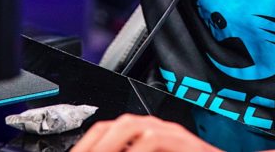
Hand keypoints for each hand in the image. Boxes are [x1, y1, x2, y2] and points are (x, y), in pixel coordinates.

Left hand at [72, 114, 220, 151]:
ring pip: (133, 126)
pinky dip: (137, 150)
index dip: (89, 144)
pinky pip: (155, 140)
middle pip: (118, 124)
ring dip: (111, 145)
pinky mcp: (185, 143)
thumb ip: (134, 151)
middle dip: (95, 144)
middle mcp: (159, 127)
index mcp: (147, 133)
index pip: (109, 130)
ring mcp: (173, 133)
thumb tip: (103, 150)